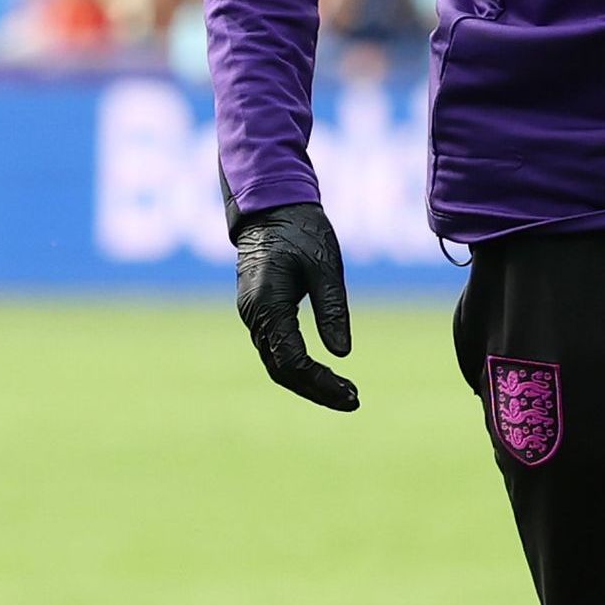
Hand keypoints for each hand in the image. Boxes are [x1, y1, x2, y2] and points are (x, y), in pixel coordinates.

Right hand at [229, 199, 358, 411]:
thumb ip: (332, 309)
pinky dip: (298, 366)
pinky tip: (323, 370)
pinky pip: (275, 349)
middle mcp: (253, 316)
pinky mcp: (258, 311)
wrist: (268, 205)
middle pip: (281, 371)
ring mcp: (252, 315)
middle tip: (353, 400)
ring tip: (344, 391)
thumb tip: (341, 354)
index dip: (322, 384)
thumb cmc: (300, 229)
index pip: (293, 361)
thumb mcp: (325, 266)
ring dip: (308, 382)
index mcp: (267, 305)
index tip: (352, 395)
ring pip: (276, 363)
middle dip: (316, 390)